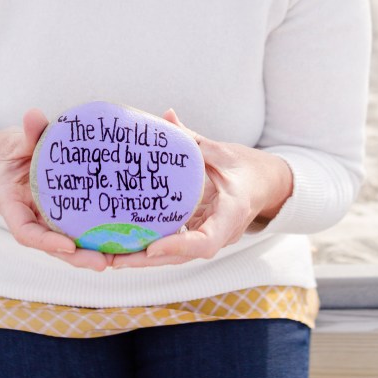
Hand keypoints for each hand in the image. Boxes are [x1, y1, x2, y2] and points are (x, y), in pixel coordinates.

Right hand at [0, 110, 112, 271]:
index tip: (68, 246)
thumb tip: (35, 115)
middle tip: (103, 263)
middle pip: (54, 246)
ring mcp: (47, 219)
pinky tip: (122, 239)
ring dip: (92, 253)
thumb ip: (27, 134)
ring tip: (119, 258)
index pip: (26, 233)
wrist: (9, 156)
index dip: (46, 242)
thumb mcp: (15, 142)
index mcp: (13, 207)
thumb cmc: (10, 151)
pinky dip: (97, 236)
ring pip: (69, 244)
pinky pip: (80, 228)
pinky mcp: (64, 215)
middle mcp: (31, 219)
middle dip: (78, 258)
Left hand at [114, 110, 293, 268]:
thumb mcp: (223, 152)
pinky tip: (123, 242)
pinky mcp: (200, 234)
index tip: (152, 248)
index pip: (206, 242)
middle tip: (114, 260)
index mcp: (230, 215)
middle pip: (182, 256)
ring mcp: (209, 237)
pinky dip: (150, 246)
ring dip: (143, 258)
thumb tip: (167, 116)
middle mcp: (220, 234)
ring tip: (110, 256)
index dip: (178, 246)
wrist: (268, 185)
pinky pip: (174, 244)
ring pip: (176, 255)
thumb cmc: (248, 168)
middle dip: (147, 260)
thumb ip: (194, 140)